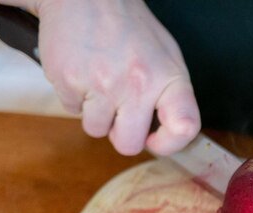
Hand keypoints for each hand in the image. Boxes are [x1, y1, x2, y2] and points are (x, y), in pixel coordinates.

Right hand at [35, 0, 199, 154]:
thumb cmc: (130, 27)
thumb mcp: (167, 56)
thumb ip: (172, 96)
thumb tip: (169, 134)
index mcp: (168, 77)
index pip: (184, 127)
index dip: (170, 144)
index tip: (155, 140)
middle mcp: (138, 84)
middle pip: (128, 145)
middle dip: (121, 133)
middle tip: (119, 108)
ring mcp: (101, 84)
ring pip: (96, 130)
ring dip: (96, 113)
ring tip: (100, 81)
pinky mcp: (68, 81)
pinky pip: (71, 110)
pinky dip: (75, 96)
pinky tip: (83, 71)